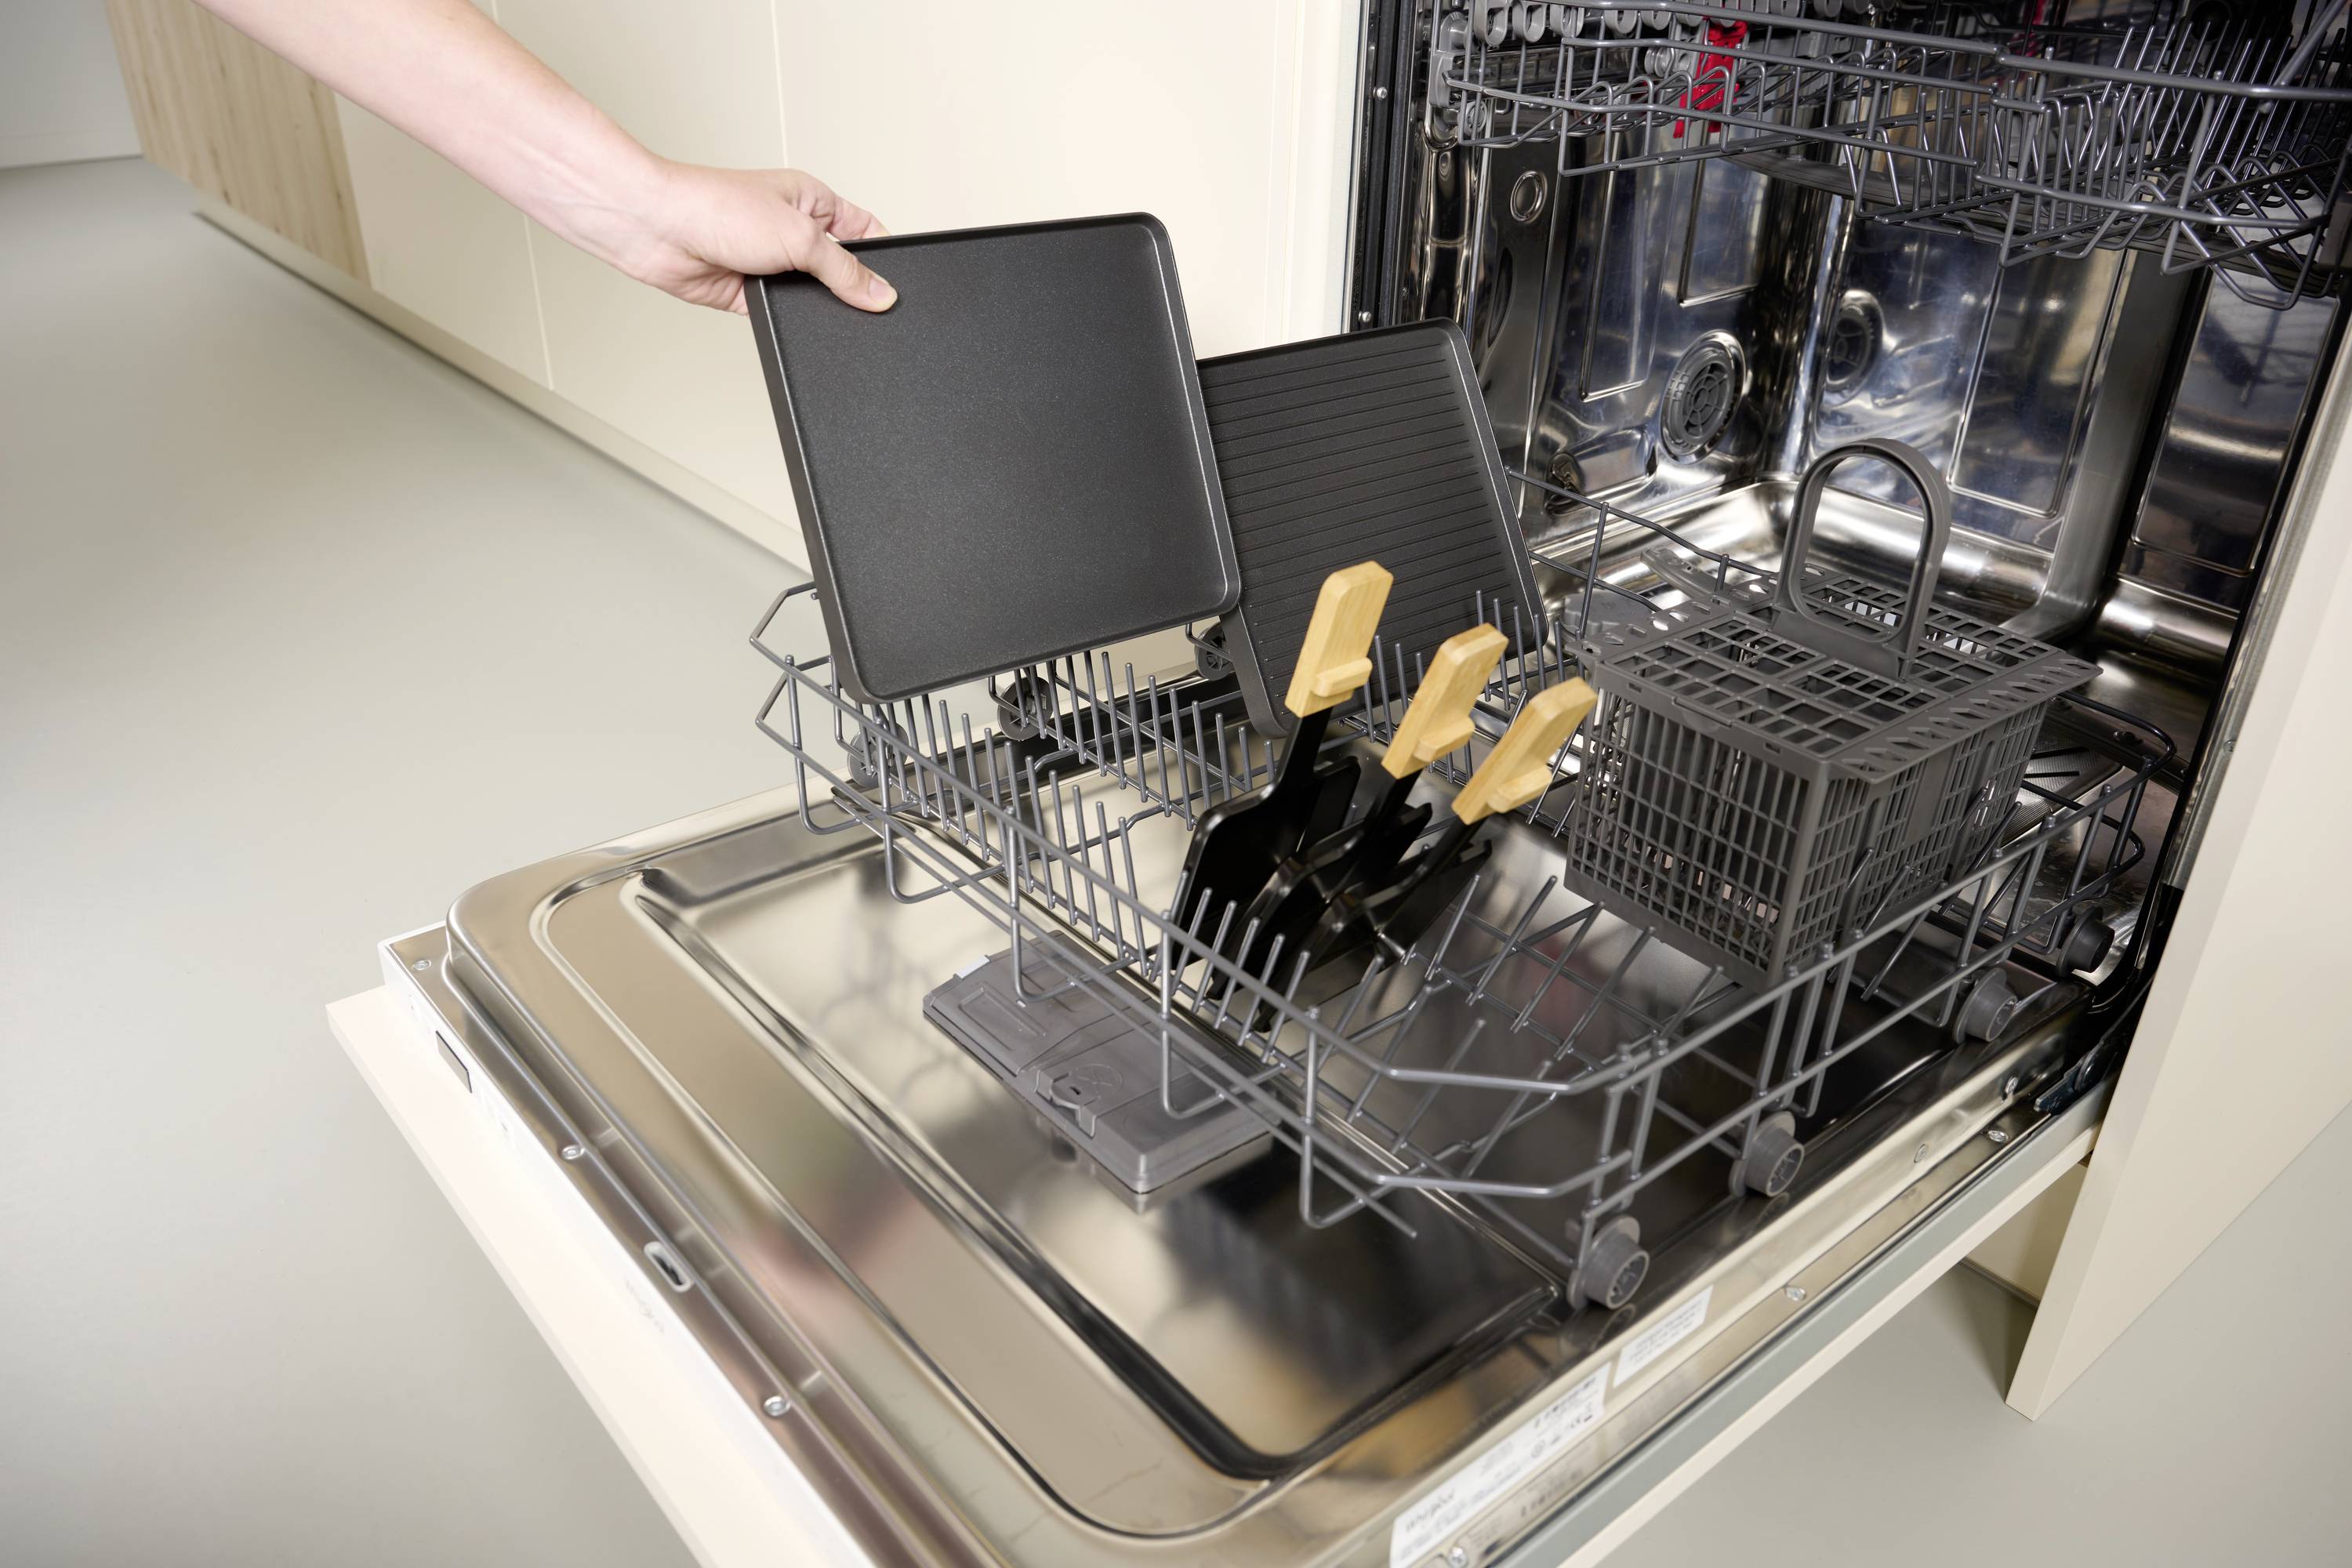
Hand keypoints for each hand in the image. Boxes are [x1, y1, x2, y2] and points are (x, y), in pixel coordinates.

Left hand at [611, 162, 895, 314]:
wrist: (657, 229)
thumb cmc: (716, 206)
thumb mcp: (800, 236)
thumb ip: (844, 271)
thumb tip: (881, 294)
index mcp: (812, 201)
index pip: (864, 231)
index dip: (884, 258)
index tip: (899, 285)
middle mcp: (793, 230)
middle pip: (840, 269)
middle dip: (851, 289)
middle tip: (868, 308)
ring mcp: (771, 263)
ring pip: (812, 296)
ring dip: (816, 306)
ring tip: (821, 311)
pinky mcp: (750, 293)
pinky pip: (783, 313)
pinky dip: (788, 320)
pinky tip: (791, 319)